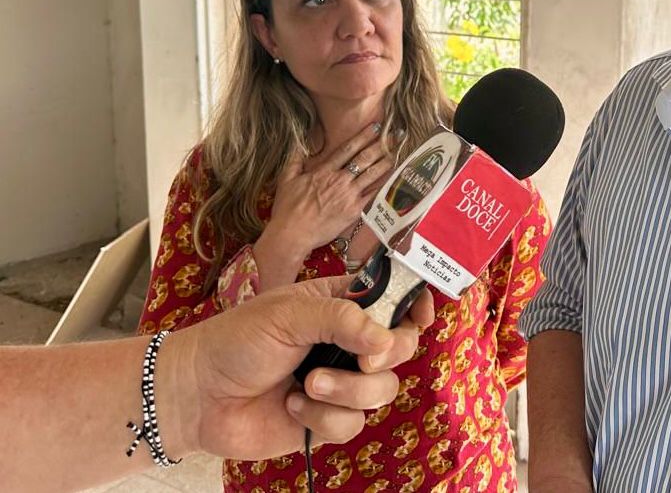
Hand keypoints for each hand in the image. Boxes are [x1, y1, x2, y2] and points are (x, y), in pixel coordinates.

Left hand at [158, 275, 434, 459]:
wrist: (197, 395)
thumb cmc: (237, 340)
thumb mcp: (288, 314)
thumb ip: (342, 319)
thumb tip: (388, 341)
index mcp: (342, 305)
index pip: (395, 299)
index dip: (414, 306)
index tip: (419, 318)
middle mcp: (348, 342)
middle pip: (401, 348)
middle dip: (385, 356)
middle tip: (362, 360)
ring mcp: (341, 382)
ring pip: (382, 390)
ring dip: (347, 390)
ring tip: (307, 385)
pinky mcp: (328, 421)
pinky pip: (353, 424)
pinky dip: (323, 418)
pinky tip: (292, 407)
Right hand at [260, 123, 394, 265]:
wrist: (292, 234)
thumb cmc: (287, 208)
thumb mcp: (286, 179)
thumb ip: (294, 159)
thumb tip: (299, 142)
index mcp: (324, 171)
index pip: (347, 149)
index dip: (363, 136)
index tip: (376, 127)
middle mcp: (339, 180)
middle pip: (364, 159)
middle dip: (381, 145)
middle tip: (395, 135)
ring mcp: (349, 195)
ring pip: (372, 175)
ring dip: (386, 162)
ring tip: (398, 152)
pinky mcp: (354, 211)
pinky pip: (373, 195)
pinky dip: (384, 185)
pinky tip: (394, 177)